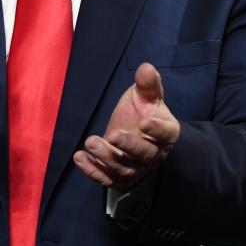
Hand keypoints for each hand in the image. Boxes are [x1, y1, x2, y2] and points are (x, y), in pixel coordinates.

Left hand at [74, 62, 179, 189]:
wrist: (137, 138)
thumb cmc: (144, 113)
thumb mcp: (147, 97)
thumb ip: (148, 84)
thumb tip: (146, 67)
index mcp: (165, 133)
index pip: (165, 133)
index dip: (157, 130)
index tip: (145, 122)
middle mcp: (153, 154)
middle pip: (144, 154)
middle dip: (128, 145)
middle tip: (113, 134)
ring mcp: (135, 169)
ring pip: (123, 168)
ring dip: (106, 157)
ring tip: (90, 142)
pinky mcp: (118, 177)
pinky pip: (106, 178)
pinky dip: (93, 171)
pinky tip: (80, 158)